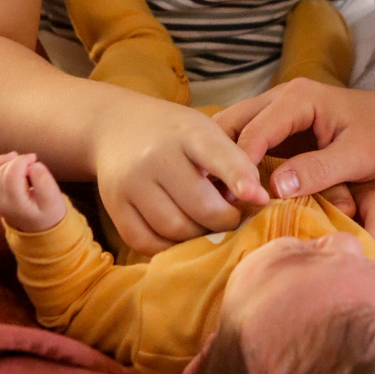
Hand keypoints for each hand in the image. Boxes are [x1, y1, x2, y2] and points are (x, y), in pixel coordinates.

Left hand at [0, 152, 66, 231]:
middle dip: (14, 160)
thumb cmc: (48, 212)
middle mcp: (0, 202)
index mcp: (16, 203)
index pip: (11, 176)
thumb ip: (45, 182)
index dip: (21, 161)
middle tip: (30, 159)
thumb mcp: (53, 199)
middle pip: (0, 173)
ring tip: (13, 156)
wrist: (39, 227)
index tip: (35, 158)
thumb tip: (34, 165)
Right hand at [92, 95, 269, 254]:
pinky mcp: (114, 205)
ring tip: (209, 227)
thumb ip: (233, 161)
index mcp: (187, 131)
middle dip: (225, 220)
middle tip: (233, 219)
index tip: (260, 198)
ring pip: (175, 229)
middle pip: (200, 206)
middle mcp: (156, 155)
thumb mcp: (205, 132)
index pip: (217, 155)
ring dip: (199, 236)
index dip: (239, 177)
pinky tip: (182, 237)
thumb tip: (257, 201)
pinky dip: (170, 247)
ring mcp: (131, 181)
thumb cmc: (175, 134)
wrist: (117, 126)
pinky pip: (146, 242)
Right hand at [215, 42, 374, 200]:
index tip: (232, 202)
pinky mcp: (278, 126)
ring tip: (219, 199)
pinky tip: (233, 192)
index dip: (239, 168)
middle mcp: (279, 97)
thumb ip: (317, 170)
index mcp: (297, 98)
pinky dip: (236, 164)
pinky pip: (246, 141)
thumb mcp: (357, 157)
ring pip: (232, 131)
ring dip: (223, 162)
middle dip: (219, 161)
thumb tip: (273, 188)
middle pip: (230, 125)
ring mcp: (276, 109)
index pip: (252, 132)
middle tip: (214, 201)